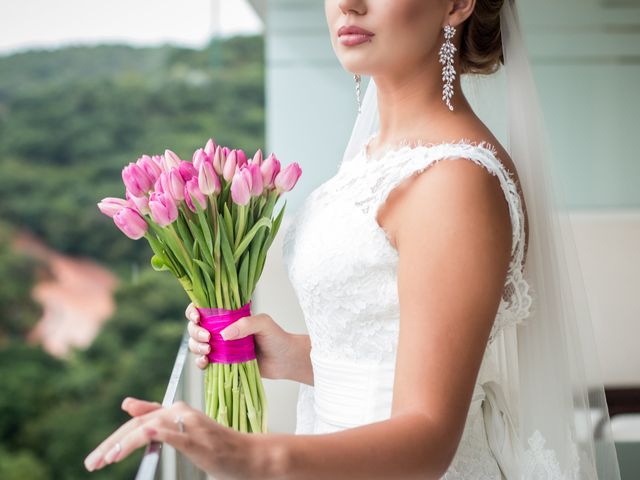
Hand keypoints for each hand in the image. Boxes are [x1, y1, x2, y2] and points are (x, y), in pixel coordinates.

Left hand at [83, 397, 263, 477]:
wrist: (247, 455)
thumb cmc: (216, 445)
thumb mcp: (181, 430)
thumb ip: (156, 415)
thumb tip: (127, 403)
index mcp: (175, 410)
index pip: (137, 422)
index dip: (114, 438)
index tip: (96, 457)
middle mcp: (180, 412)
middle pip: (138, 425)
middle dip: (112, 444)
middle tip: (93, 462)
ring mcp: (190, 425)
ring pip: (151, 429)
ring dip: (125, 443)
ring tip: (107, 458)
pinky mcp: (199, 439)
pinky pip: (177, 435)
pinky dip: (161, 433)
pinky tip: (147, 433)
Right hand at [185, 303, 301, 380]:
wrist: (285, 361)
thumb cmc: (276, 338)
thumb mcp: (264, 324)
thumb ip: (246, 324)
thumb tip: (224, 334)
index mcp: (228, 315)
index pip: (204, 308)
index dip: (194, 311)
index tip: (197, 317)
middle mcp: (221, 329)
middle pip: (195, 327)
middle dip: (195, 332)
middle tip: (208, 338)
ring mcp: (220, 347)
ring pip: (196, 344)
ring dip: (196, 347)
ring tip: (208, 350)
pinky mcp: (222, 363)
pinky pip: (203, 362)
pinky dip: (200, 362)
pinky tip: (205, 362)